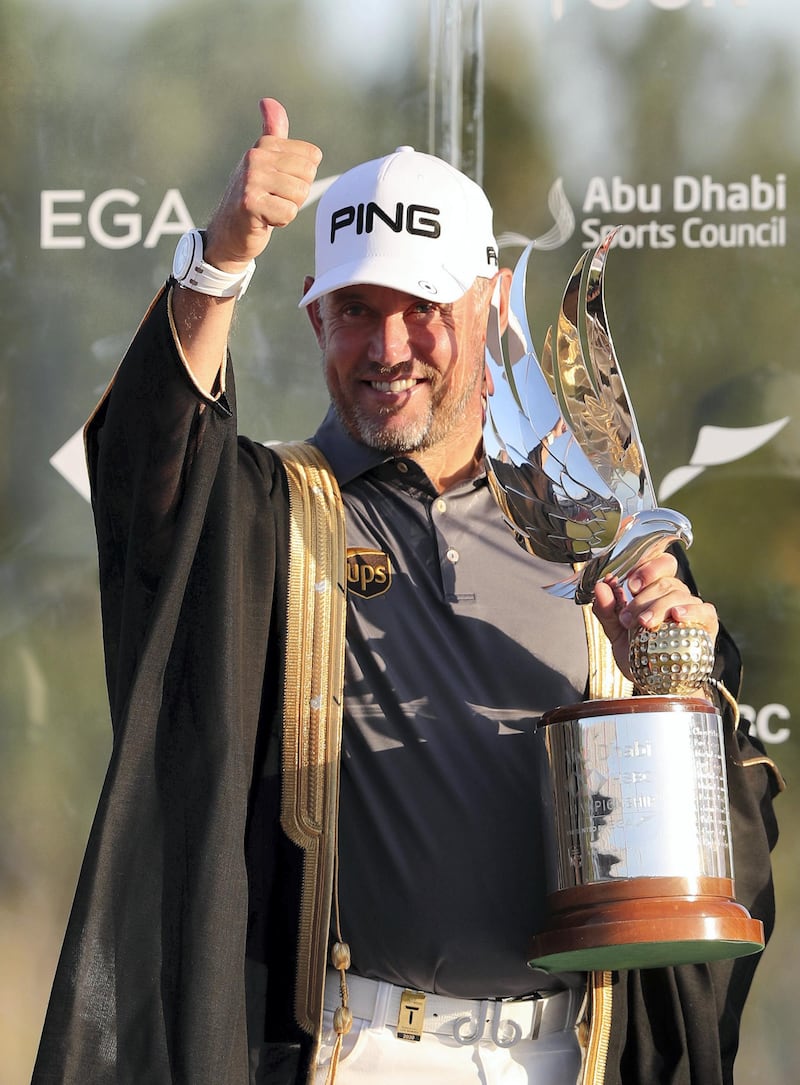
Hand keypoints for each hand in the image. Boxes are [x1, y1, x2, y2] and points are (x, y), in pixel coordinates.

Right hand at [204, 98, 322, 270]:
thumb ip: (273, 133)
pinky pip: (288, 213)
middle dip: (296, 194)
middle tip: (274, 199)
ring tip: (269, 208)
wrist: (228, 232)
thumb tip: (268, 101)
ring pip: (299, 195)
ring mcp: (252, 179)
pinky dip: (280, 222)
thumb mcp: (263, 162)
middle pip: (308, 176)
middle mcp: (256, 156)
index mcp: (264, 144)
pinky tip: (264, 219)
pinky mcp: (250, 203)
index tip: (281, 184)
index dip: (302, 176)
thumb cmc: (252, 196)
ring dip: (288, 208)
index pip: (312, 157)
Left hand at [592, 551, 718, 678]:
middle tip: (630, 618)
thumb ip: (607, 610)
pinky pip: (703, 610)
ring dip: (659, 607)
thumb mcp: (616, 632)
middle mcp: (675, 595)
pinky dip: (689, 611)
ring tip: (645, 624)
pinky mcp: (706, 624)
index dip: (648, 568)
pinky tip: (676, 617)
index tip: (631, 584)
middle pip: (665, 582)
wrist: (654, 684)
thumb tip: (600, 586)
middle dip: (644, 599)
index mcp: (654, 590)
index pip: (659, 564)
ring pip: (679, 595)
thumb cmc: (638, 655)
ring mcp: (692, 608)